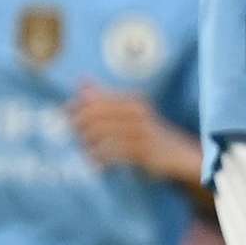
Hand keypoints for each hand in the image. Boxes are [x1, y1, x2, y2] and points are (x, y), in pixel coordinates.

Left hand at [67, 86, 195, 184]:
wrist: (182, 154)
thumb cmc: (148, 133)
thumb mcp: (128, 112)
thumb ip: (105, 97)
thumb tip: (81, 81)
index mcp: (131, 100)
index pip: (96, 99)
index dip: (77, 107)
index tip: (63, 115)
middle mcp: (136, 112)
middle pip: (97, 116)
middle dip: (79, 126)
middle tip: (70, 136)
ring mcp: (141, 132)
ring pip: (104, 134)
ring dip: (88, 144)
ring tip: (81, 151)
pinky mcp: (145, 151)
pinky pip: (116, 153)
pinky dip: (101, 158)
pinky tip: (93, 163)